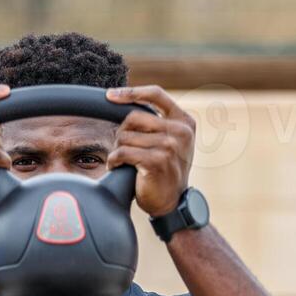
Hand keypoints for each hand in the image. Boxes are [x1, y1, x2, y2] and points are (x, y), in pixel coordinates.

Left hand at [107, 85, 196, 216]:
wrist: (172, 203)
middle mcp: (180, 132)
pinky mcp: (156, 161)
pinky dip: (114, 160)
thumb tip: (124, 101)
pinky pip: (122, 152)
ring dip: (118, 149)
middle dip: (122, 133)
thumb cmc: (167, 171)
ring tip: (126, 162)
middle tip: (125, 149)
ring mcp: (170, 146)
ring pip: (125, 136)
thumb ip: (158, 122)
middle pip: (133, 117)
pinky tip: (118, 167)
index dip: (131, 92)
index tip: (110, 95)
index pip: (155, 94)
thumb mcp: (172, 141)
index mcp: (185, 122)